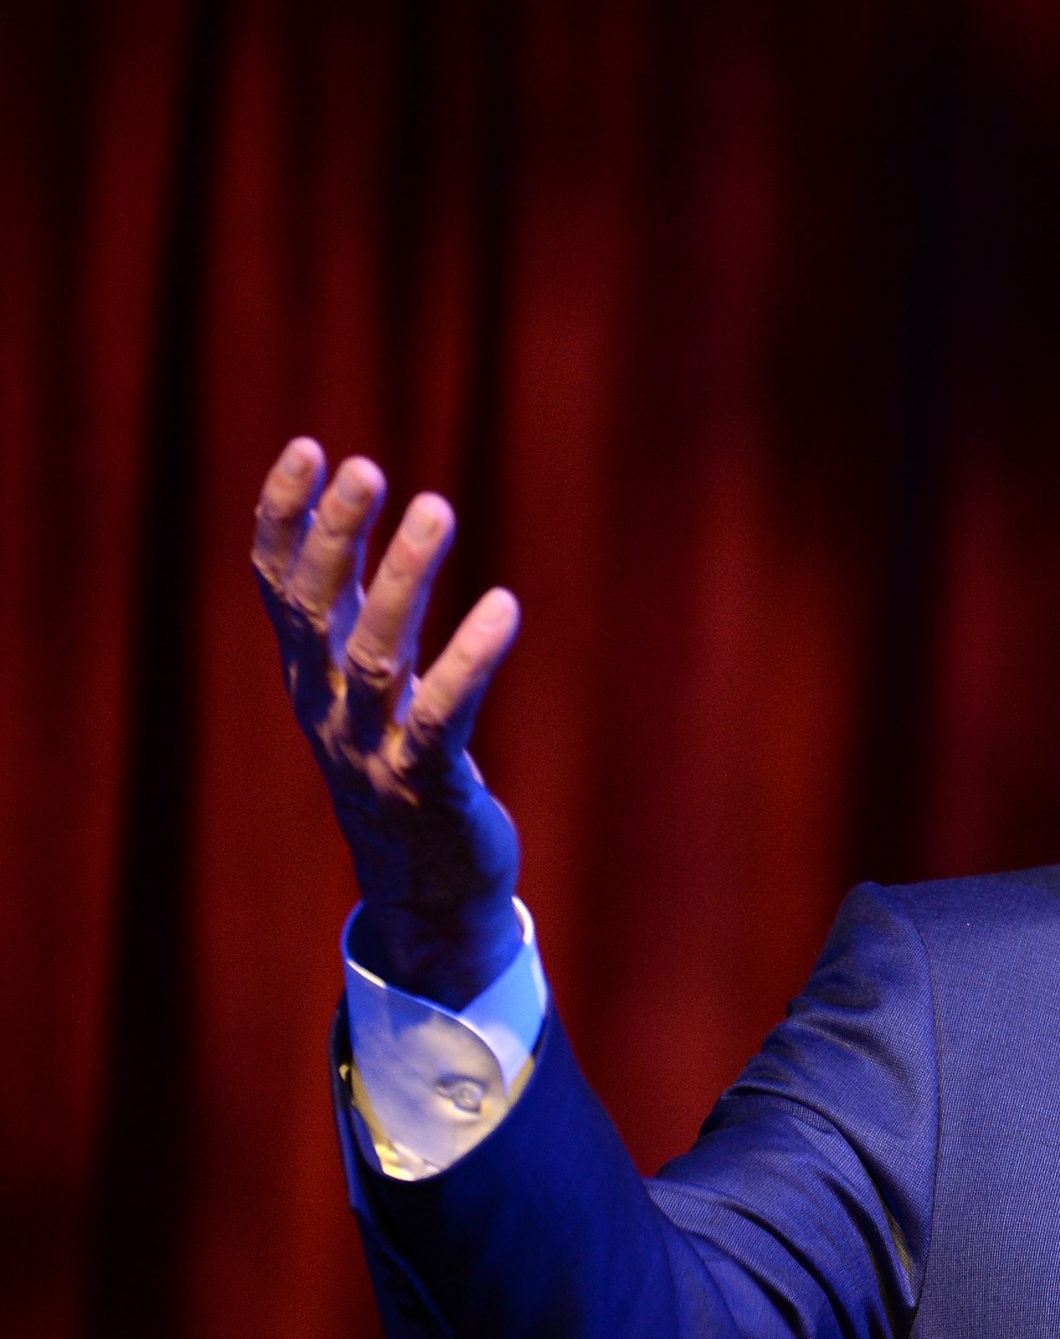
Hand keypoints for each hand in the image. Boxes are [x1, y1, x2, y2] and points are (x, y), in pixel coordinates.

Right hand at [251, 438, 524, 1006]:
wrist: (428, 891)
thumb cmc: (403, 768)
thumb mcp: (365, 690)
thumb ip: (356, 615)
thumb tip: (350, 517)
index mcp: (306, 678)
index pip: (277, 585)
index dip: (284, 517)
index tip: (308, 447)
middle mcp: (324, 710)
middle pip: (313, 612)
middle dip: (334, 535)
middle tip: (366, 467)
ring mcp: (370, 752)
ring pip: (374, 659)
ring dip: (403, 579)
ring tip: (436, 506)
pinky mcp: (427, 789)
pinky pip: (443, 718)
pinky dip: (470, 660)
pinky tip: (504, 606)